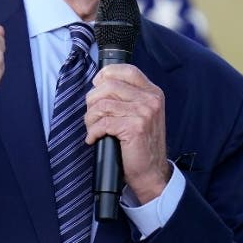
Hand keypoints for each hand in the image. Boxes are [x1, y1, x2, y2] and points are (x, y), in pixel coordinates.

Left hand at [84, 64, 171, 203]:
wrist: (152, 172)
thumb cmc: (141, 144)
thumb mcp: (141, 114)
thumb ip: (127, 97)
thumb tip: (99, 84)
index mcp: (152, 92)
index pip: (126, 70)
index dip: (106, 75)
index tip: (96, 86)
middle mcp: (150, 99)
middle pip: (108, 86)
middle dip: (92, 101)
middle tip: (92, 116)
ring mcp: (144, 112)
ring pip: (102, 104)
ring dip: (90, 119)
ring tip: (92, 129)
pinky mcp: (135, 127)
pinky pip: (103, 123)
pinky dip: (93, 132)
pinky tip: (94, 139)